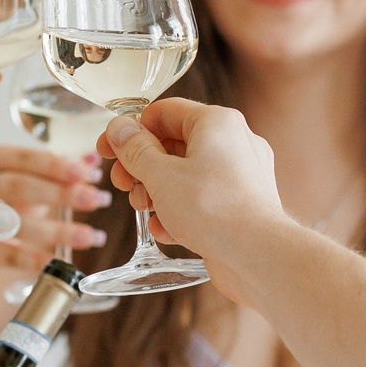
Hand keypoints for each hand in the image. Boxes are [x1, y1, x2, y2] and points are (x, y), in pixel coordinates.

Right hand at [0, 144, 111, 278]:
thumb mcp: (21, 178)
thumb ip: (55, 170)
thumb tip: (93, 160)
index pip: (25, 158)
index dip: (58, 165)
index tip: (90, 172)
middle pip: (20, 186)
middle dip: (62, 193)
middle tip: (97, 199)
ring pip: (18, 223)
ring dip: (60, 230)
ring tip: (92, 236)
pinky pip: (8, 256)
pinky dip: (36, 260)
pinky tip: (61, 261)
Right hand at [101, 99, 284, 258]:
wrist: (257, 254)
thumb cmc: (213, 208)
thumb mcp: (161, 175)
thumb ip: (135, 150)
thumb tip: (118, 129)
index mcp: (217, 122)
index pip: (165, 112)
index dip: (131, 129)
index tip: (108, 148)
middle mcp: (235, 142)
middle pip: (174, 144)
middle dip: (142, 166)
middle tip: (123, 184)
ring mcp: (241, 175)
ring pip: (187, 174)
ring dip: (158, 190)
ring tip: (143, 209)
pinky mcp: (242, 204)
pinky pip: (204, 199)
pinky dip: (180, 211)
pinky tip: (165, 230)